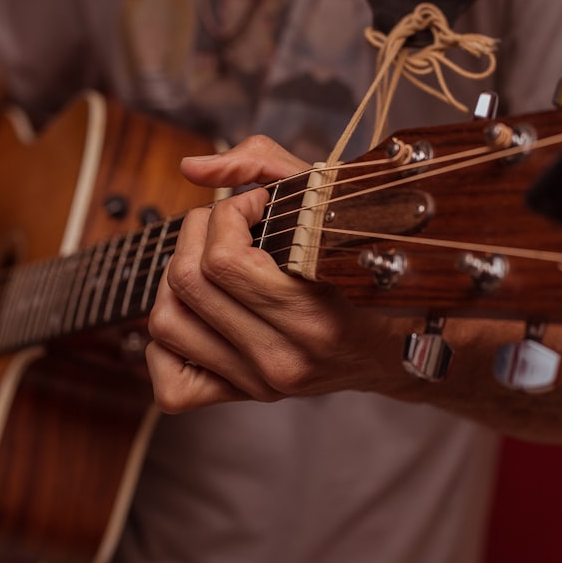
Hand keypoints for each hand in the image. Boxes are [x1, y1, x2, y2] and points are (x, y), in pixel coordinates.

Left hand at [146, 136, 403, 411]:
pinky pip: (169, 380)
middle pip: (186, 283)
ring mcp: (259, 383)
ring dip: (175, 279)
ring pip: (166, 323)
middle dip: (198, 231)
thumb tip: (191, 167)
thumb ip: (264, 165)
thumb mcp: (334, 203)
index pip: (225, 261)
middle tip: (228, 223)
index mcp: (315, 317)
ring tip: (208, 262)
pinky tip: (199, 313)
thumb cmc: (369, 267)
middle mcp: (282, 359)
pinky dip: (166, 344)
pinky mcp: (242, 397)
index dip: (229, 211)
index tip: (257, 202)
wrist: (395, 349)